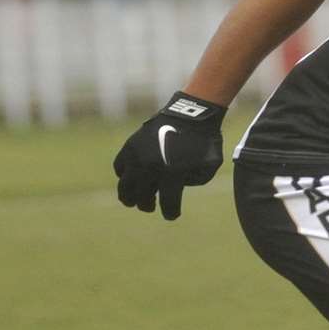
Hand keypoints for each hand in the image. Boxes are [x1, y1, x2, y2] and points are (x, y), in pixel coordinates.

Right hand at [113, 92, 225, 220]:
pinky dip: (124, 176)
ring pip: (125, 185)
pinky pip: (120, 167)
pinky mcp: (130, 146)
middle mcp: (152, 165)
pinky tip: (132, 179)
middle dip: (146, 205)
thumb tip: (172, 188)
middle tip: (150, 207)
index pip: (168, 202)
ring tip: (134, 199)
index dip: (170, 212)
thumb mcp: (208, 167)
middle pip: (141, 196)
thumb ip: (192, 182)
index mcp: (174, 172)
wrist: (192, 114)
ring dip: (129, 195)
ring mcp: (138, 155)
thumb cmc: (205, 142)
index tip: (171, 215)